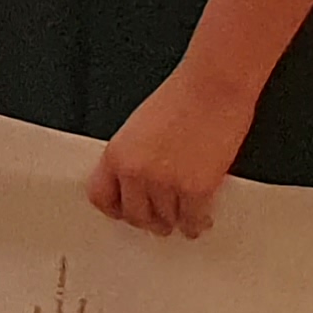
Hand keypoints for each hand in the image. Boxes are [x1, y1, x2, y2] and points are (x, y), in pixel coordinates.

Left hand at [92, 70, 261, 236]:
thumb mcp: (139, 128)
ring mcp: (166, 184)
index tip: (125, 212)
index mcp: (116, 154)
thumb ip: (134, 157)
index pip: (100, 196)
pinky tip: (200, 220)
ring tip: (182, 218)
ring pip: (165, 222)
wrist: (213, 88)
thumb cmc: (182, 98)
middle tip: (159, 220)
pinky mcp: (196, 190)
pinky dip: (196, 224)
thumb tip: (139, 185)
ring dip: (175, 223)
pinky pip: (192, 222)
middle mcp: (136, 172)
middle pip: (134, 216)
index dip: (114, 208)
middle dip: (148, 220)